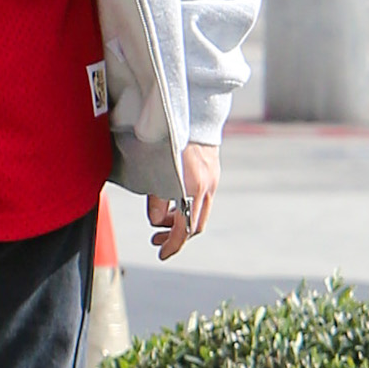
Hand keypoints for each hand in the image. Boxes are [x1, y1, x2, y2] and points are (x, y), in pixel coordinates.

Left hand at [147, 142, 217, 260]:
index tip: (162, 254)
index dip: (172, 245)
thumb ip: (156, 199)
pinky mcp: (214, 173)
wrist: (191, 113)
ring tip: (163, 220)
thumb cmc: (168, 141)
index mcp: (192, 189)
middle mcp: (206, 187)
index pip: (184, 229)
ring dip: (181, 221)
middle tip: (157, 240)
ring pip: (200, 213)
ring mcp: (213, 180)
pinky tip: (174, 203)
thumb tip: (155, 220)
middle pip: (195, 226)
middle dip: (176, 236)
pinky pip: (203, 199)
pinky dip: (189, 206)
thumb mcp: (154, 172)